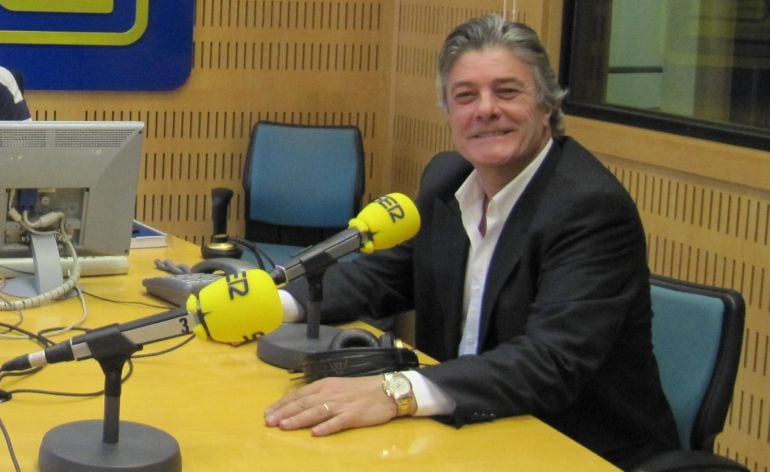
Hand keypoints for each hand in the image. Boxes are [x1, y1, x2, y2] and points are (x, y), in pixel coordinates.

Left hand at [264, 375, 397, 435]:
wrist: (386, 390)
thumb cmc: (360, 389)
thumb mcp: (336, 386)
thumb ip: (318, 394)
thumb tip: (298, 403)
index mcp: (325, 385)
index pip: (299, 394)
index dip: (282, 404)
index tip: (268, 412)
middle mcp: (330, 393)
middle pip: (303, 403)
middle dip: (284, 412)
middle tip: (268, 422)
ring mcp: (342, 404)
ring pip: (316, 412)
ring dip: (298, 419)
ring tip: (284, 426)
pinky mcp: (354, 415)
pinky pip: (338, 422)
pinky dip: (326, 427)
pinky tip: (316, 433)